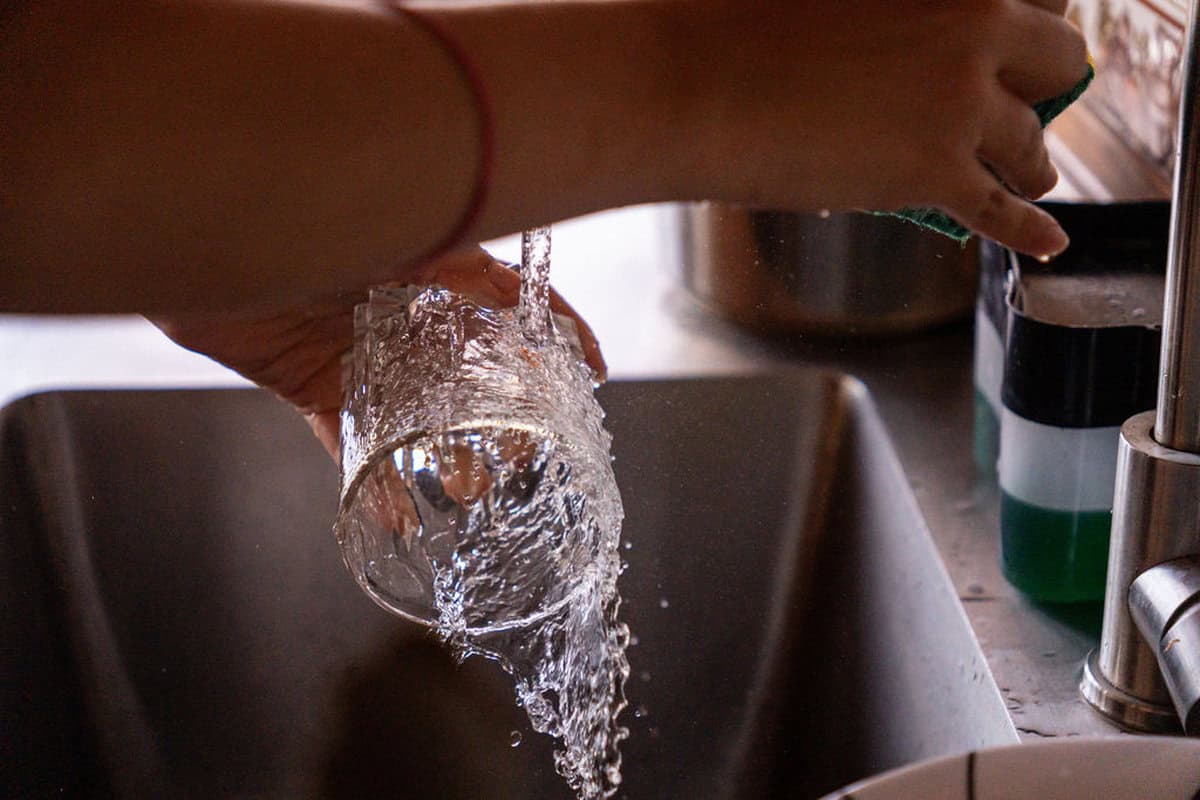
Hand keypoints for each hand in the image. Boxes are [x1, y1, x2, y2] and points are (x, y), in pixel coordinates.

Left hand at [149, 247, 604, 459]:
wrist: (198, 237)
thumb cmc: (300, 218)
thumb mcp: (401, 236)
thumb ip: (458, 264)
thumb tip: (517, 296)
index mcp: (433, 268)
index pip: (513, 301)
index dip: (560, 332)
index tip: (593, 371)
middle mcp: (404, 313)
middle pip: (471, 370)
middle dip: (504, 415)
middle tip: (523, 453)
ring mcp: (361, 352)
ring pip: (418, 413)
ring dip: (444, 454)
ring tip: (466, 490)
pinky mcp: (313, 384)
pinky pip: (348, 440)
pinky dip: (369, 481)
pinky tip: (391, 515)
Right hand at [674, 0, 1087, 255]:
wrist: (691, 84)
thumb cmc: (734, 20)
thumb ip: (898, 10)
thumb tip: (914, 46)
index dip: (1033, 27)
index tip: (1021, 51)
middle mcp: (977, 24)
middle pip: (1061, 59)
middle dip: (1044, 87)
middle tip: (1020, 108)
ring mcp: (960, 102)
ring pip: (1032, 142)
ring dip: (1029, 161)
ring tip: (1024, 175)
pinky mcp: (935, 170)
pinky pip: (1004, 212)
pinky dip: (1028, 230)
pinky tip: (1048, 241)